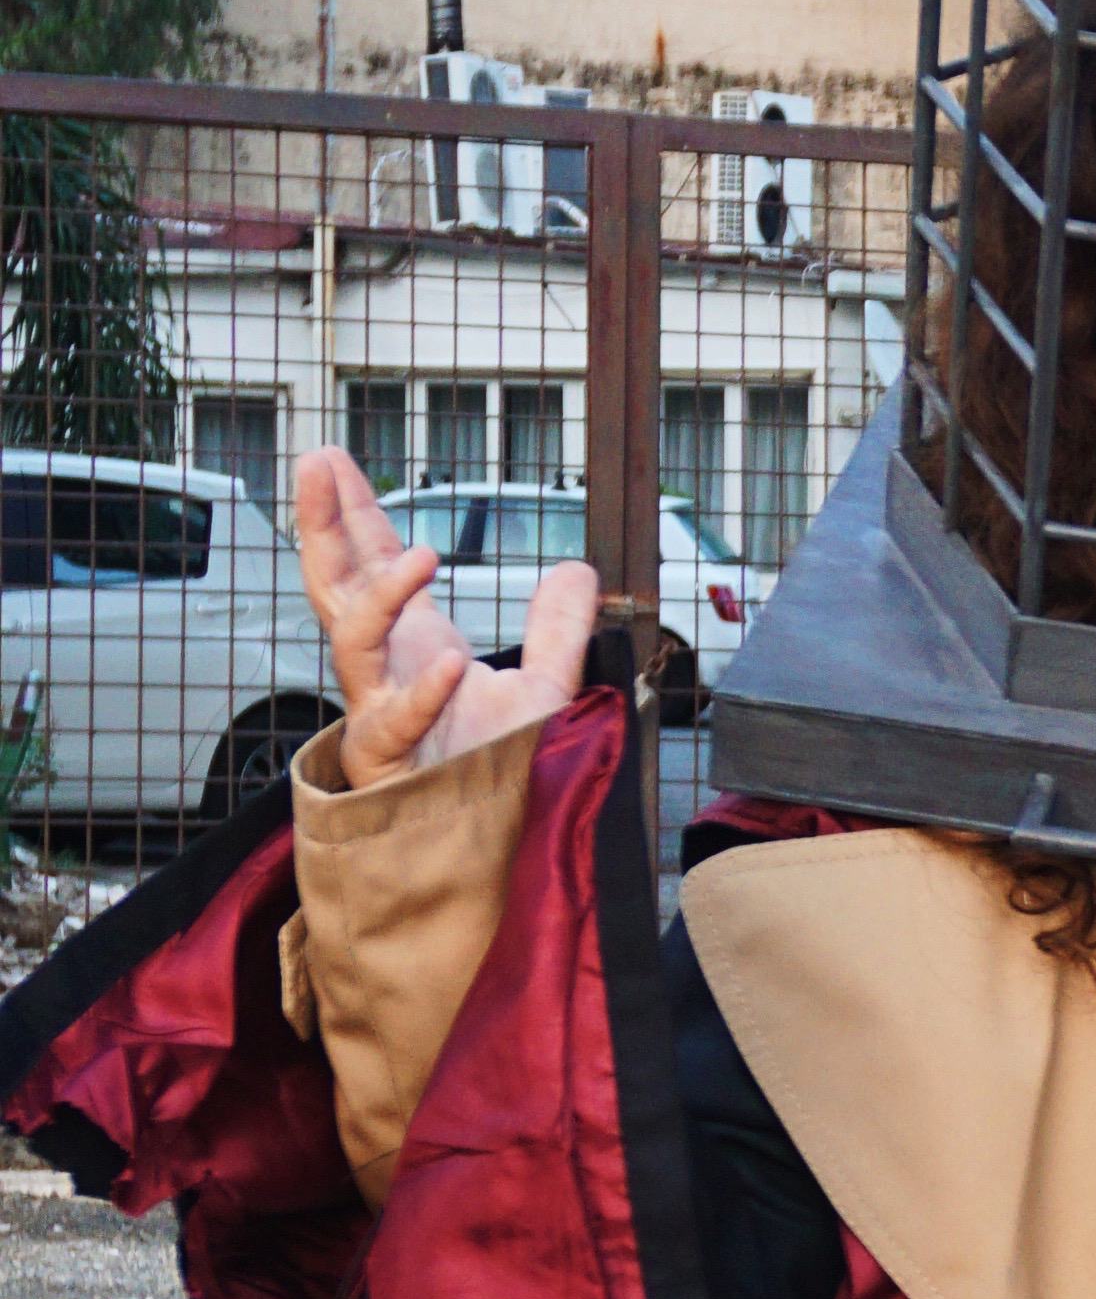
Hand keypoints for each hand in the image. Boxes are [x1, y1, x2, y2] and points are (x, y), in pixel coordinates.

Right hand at [294, 450, 599, 788]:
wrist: (487, 840)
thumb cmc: (495, 768)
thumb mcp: (544, 688)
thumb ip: (558, 629)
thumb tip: (577, 568)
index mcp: (409, 642)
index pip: (370, 563)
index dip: (352, 511)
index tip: (332, 459)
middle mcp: (383, 668)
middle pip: (336, 583)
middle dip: (322, 524)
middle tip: (316, 463)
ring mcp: (378, 710)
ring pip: (354, 642)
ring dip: (382, 596)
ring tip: (422, 557)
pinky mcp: (388, 760)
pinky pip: (395, 721)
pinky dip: (423, 693)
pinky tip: (452, 662)